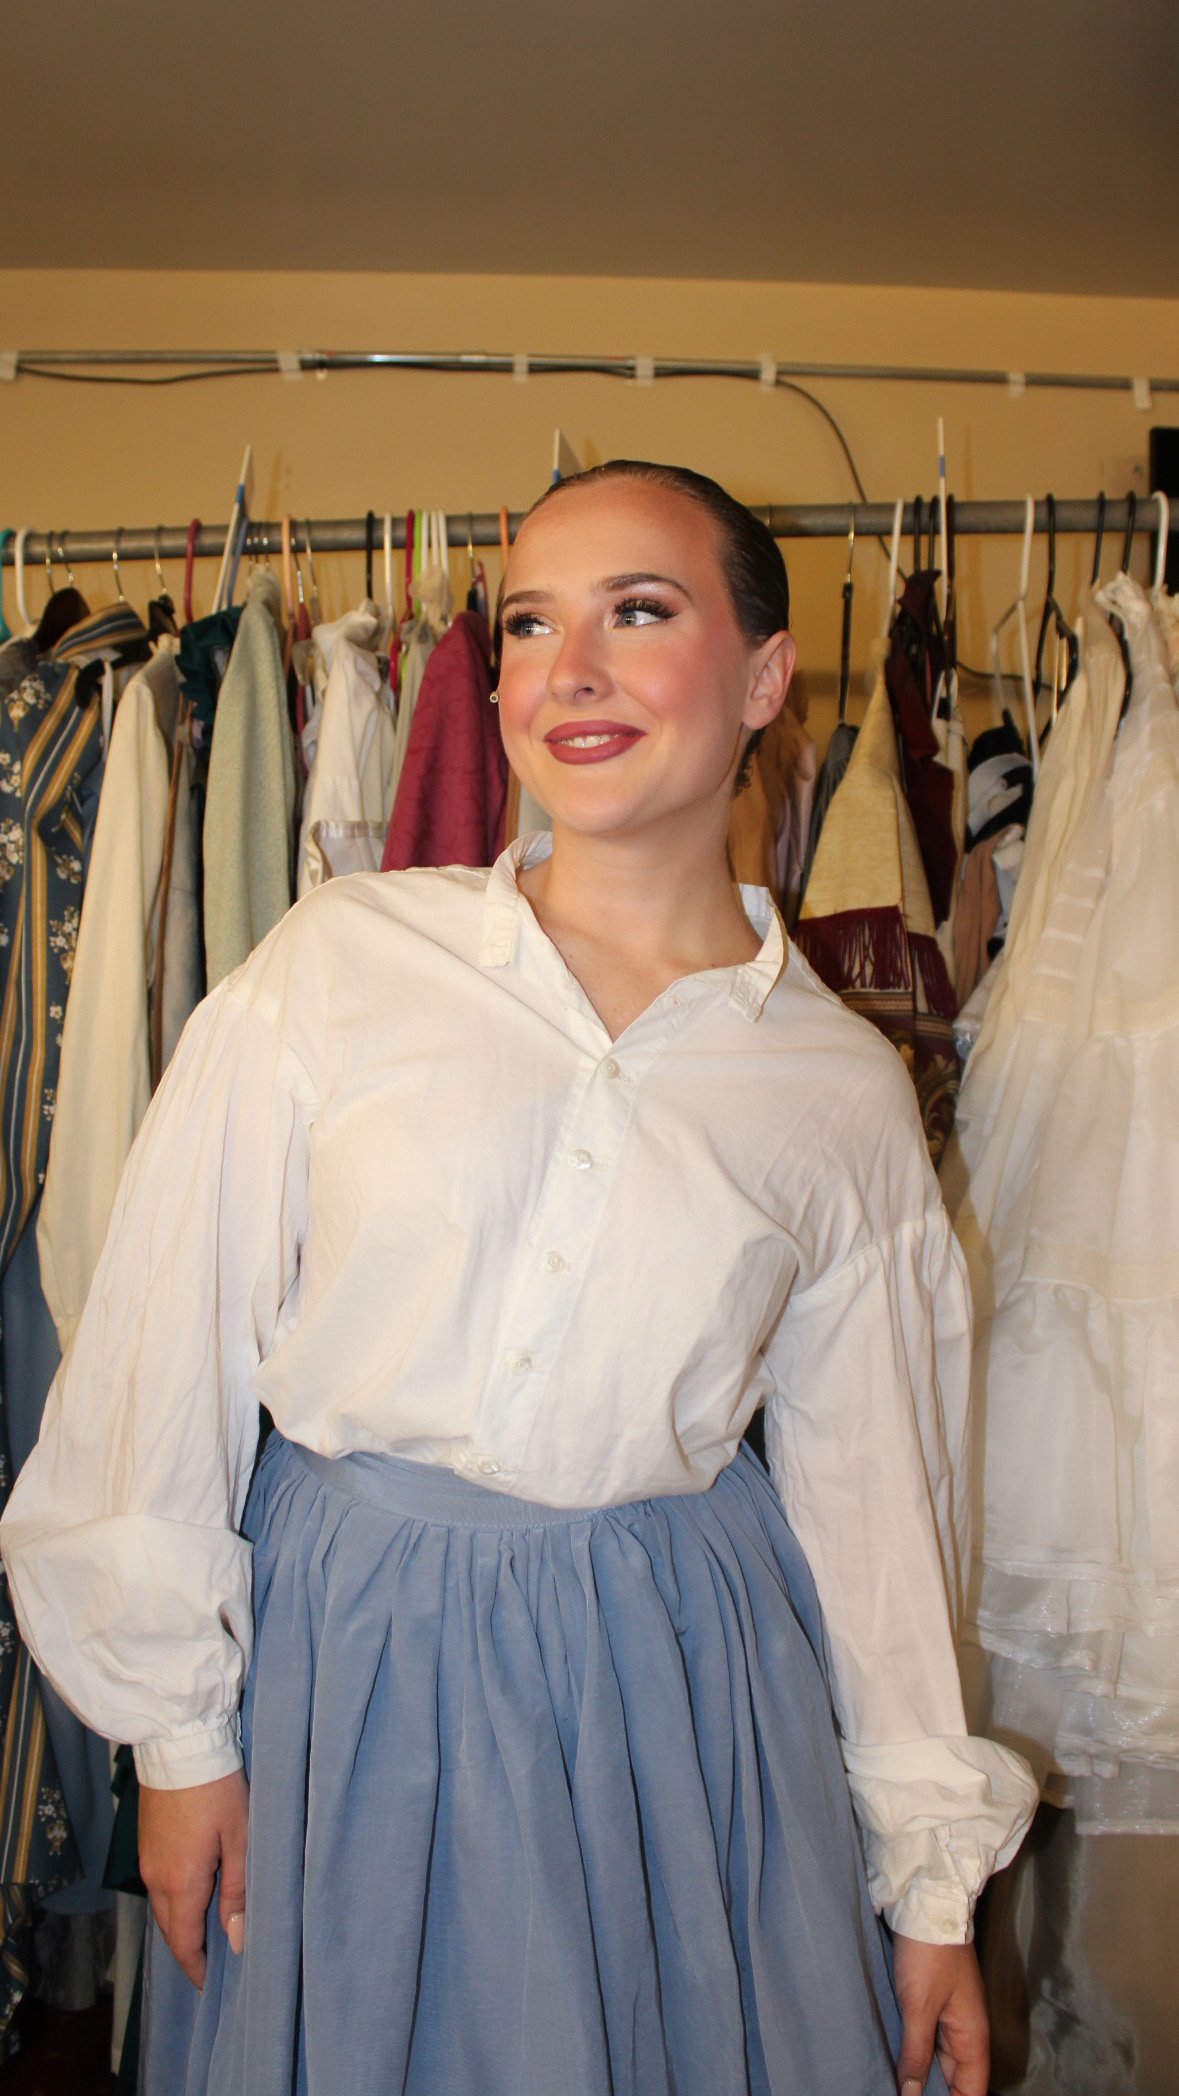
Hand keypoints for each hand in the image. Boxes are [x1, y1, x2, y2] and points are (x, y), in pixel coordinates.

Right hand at [138, 1769, 249, 1988]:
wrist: (180, 1745)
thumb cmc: (218, 1789)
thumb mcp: (240, 1838)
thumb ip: (238, 1891)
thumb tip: (235, 1940)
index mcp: (181, 1882)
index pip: (183, 1942)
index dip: (195, 1967)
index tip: (209, 1983)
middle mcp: (156, 1878)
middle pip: (169, 1929)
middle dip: (187, 1950)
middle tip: (209, 1962)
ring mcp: (147, 1859)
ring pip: (161, 1907)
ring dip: (179, 1924)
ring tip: (203, 1931)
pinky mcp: (145, 1842)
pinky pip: (156, 1886)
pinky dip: (172, 1901)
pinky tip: (191, 1894)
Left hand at [892, 1933, 987, 2095]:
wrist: (925, 1903)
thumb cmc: (929, 1953)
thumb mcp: (919, 2007)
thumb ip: (916, 2054)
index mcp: (973, 2036)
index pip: (973, 2090)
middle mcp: (964, 2031)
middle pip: (954, 2079)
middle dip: (932, 2092)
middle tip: (900, 2094)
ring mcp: (947, 2016)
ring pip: (937, 2060)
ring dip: (920, 2073)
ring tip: (894, 2084)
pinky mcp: (929, 2002)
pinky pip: (925, 2039)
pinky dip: (913, 2052)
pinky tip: (893, 2060)